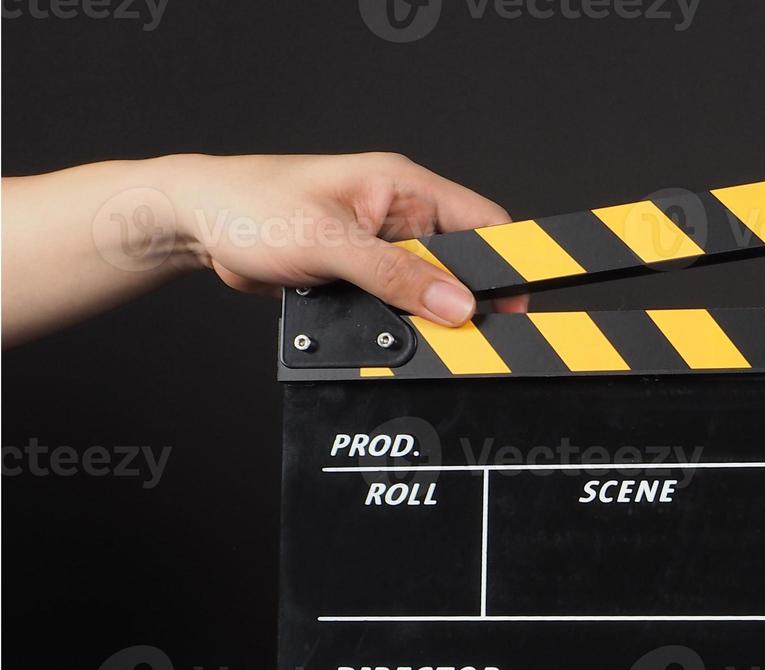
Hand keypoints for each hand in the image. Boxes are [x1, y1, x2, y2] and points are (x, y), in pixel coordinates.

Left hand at [166, 152, 529, 324]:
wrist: (194, 223)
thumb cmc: (248, 206)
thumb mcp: (329, 242)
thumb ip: (396, 275)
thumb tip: (455, 304)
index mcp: (404, 185)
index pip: (484, 222)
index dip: (507, 263)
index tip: (513, 304)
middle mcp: (399, 212)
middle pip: (462, 263)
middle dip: (459, 299)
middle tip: (455, 330)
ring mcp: (381, 243)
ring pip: (430, 288)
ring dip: (422, 313)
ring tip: (404, 326)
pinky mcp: (362, 271)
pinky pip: (398, 301)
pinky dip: (395, 321)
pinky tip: (377, 324)